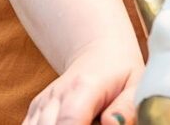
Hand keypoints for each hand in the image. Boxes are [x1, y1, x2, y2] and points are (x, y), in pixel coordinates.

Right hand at [23, 37, 143, 124]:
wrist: (100, 52)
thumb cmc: (122, 72)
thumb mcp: (136, 85)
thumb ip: (127, 107)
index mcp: (84, 87)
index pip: (70, 120)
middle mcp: (56, 95)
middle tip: (93, 124)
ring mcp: (42, 104)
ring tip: (86, 122)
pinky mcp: (34, 112)